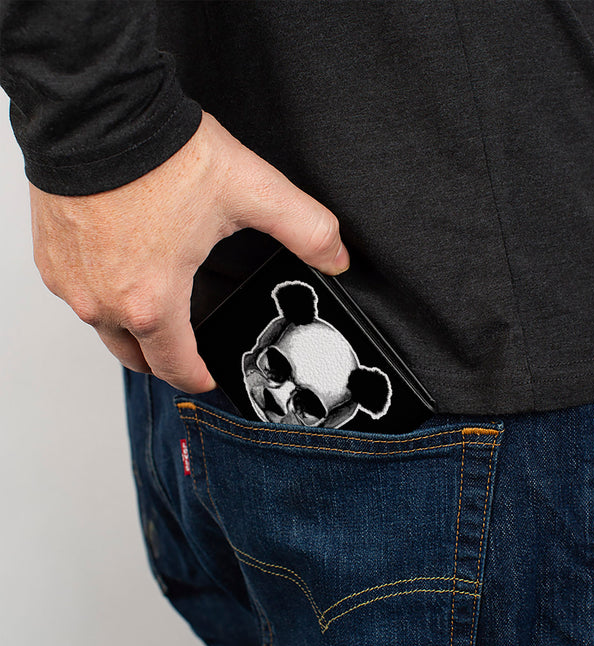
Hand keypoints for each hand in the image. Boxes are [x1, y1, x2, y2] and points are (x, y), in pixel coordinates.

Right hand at [30, 111, 348, 392]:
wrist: (96, 112)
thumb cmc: (162, 155)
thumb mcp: (252, 193)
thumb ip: (305, 229)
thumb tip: (337, 257)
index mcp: (152, 300)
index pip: (174, 367)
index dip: (196, 379)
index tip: (206, 377)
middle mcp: (103, 301)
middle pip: (134, 357)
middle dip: (163, 362)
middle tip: (184, 353)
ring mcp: (70, 281)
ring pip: (103, 328)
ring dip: (131, 330)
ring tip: (158, 312)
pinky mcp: (49, 257)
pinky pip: (78, 295)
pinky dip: (103, 296)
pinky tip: (123, 273)